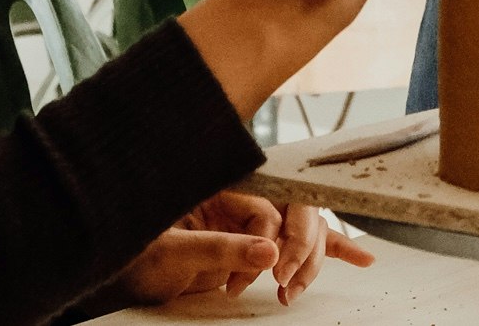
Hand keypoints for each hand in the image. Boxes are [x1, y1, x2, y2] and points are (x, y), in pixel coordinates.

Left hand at [105, 194, 373, 307]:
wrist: (116, 269)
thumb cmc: (134, 252)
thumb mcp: (170, 251)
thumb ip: (219, 247)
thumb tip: (270, 250)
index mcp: (221, 186)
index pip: (270, 206)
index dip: (276, 240)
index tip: (271, 273)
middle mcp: (242, 197)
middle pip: (296, 212)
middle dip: (301, 251)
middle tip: (284, 286)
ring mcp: (251, 219)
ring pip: (305, 229)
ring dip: (312, 260)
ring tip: (293, 291)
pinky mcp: (255, 242)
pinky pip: (300, 242)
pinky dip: (331, 251)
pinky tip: (362, 259)